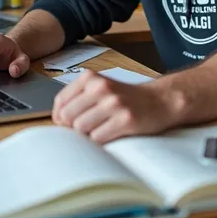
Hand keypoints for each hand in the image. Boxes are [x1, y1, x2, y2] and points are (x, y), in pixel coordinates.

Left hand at [52, 70, 173, 142]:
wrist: (159, 101)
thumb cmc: (125, 98)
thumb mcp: (100, 88)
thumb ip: (78, 98)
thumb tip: (57, 119)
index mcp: (91, 78)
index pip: (60, 101)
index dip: (60, 117)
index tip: (68, 123)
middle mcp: (101, 87)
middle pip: (68, 117)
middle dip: (73, 127)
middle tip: (88, 127)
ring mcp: (114, 103)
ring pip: (81, 128)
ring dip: (88, 134)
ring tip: (101, 128)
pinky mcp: (125, 120)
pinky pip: (98, 138)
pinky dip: (101, 140)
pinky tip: (111, 133)